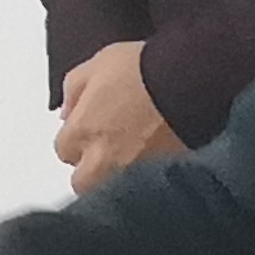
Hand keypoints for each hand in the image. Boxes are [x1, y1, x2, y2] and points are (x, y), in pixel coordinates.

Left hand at [54, 40, 186, 191]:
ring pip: (113, 190)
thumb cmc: (147, 69)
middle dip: (90, 170)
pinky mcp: (161, 178)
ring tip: (131, 159)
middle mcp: (102, 159)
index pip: (64, 150)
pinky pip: (144, 188)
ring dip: (116, 179)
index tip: (88, 132)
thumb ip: (74, 88)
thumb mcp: (99, 63)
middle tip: (105, 152)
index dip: (76, 140)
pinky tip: (153, 163)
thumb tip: (68, 110)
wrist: (190, 81)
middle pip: (83, 182)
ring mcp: (132, 173)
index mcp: (82, 131)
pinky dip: (145, 180)